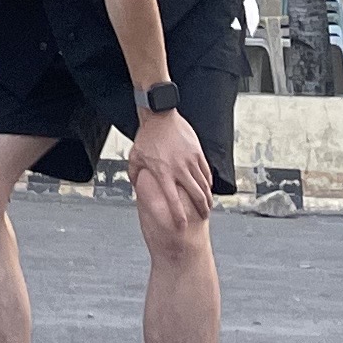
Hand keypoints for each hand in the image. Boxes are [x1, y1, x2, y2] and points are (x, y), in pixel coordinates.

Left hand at [127, 106, 214, 240]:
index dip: (178, 215)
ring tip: (208, 206)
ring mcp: (189, 160)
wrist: (159, 116)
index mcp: (162, 173)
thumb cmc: (146, 137)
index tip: (182, 226)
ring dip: (207, 198)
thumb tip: (137, 189)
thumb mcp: (135, 158)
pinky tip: (208, 188)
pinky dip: (208, 182)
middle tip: (203, 218)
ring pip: (203, 185)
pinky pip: (206, 171)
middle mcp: (178, 168)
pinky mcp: (197, 152)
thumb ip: (136, 176)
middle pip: (194, 195)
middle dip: (201, 210)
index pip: (172, 200)